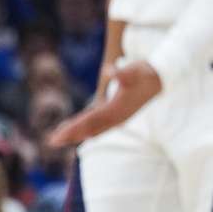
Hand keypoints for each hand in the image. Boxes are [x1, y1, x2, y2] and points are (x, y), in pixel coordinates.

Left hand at [47, 60, 161, 146]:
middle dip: (70, 135)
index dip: (74, 128)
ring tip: (58, 139)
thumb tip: (109, 71)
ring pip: (93, 129)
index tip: (58, 135)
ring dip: (76, 134)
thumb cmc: (146, 73)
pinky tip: (76, 129)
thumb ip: (123, 73)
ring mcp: (119, 117)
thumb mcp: (135, 70)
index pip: (90, 121)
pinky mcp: (119, 114)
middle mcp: (117, 117)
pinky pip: (98, 125)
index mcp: (117, 110)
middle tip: (51, 141)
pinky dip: (85, 128)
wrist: (161, 78)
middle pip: (90, 129)